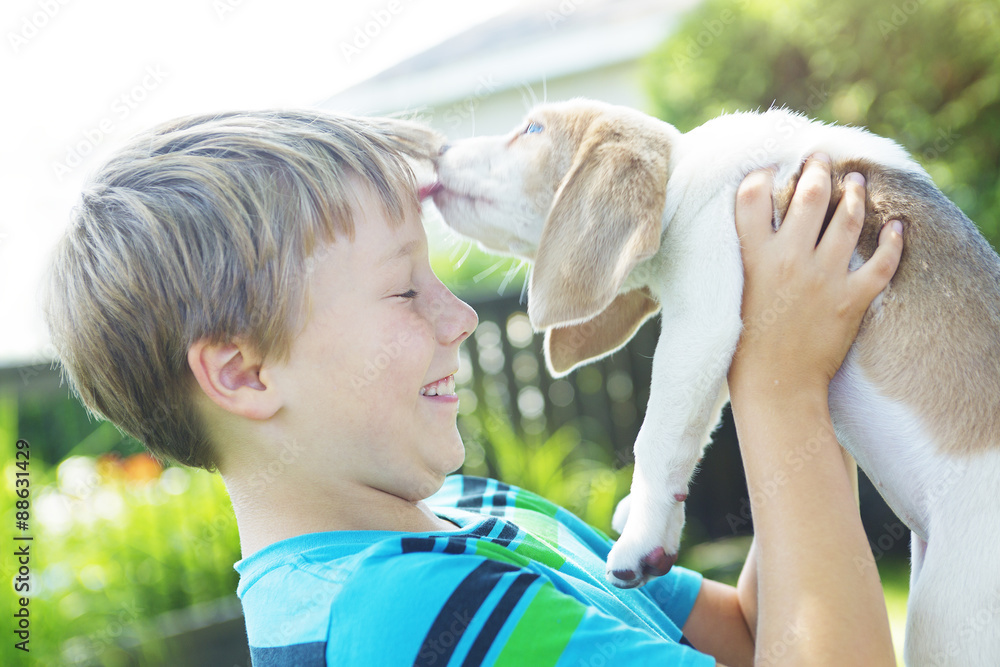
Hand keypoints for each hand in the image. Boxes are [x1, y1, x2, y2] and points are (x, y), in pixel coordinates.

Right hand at [727, 153, 903, 395]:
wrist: (775, 387)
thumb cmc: (741, 346)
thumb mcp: (728, 294)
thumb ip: (739, 259)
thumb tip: (742, 232)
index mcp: (752, 257)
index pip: (755, 196)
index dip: (763, 175)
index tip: (770, 169)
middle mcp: (789, 259)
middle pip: (808, 196)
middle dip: (817, 170)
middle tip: (820, 159)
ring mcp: (824, 278)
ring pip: (847, 219)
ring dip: (853, 193)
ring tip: (855, 181)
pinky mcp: (852, 299)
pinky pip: (882, 261)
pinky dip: (894, 241)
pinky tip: (898, 226)